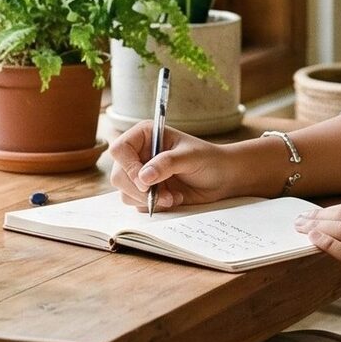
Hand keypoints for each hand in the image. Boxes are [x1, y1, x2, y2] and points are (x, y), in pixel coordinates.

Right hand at [108, 122, 248, 211]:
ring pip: (125, 193)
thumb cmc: (208, 159)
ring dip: (149, 199)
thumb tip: (143, 177)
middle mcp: (138, 154)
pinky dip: (154, 206)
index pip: (120, 150)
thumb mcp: (190, 157)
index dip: (128, 167)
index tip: (145, 181)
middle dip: (139, 190)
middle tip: (162, 195)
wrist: (221, 177)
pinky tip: (173, 198)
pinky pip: (137, 204)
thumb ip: (166, 164)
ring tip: (172, 196)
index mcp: (144, 135)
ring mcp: (140, 175)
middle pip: (118, 176)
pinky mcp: (146, 192)